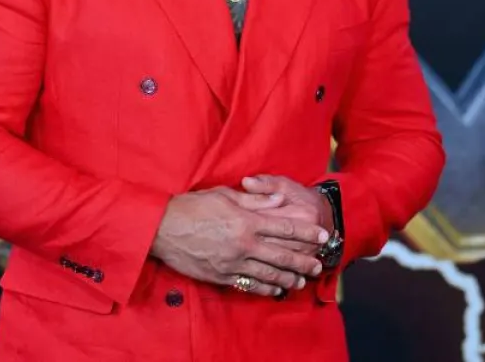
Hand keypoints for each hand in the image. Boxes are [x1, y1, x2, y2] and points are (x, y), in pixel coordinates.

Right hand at [150, 187, 328, 296]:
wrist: (162, 229)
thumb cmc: (192, 207)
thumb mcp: (224, 195)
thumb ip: (254, 200)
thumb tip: (278, 200)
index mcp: (246, 221)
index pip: (284, 227)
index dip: (306, 232)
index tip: (322, 235)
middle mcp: (243, 244)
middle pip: (281, 254)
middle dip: (303, 260)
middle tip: (318, 265)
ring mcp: (232, 263)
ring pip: (268, 273)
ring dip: (287, 277)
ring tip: (301, 280)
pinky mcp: (221, 276)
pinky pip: (248, 284)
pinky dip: (264, 287)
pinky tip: (275, 289)